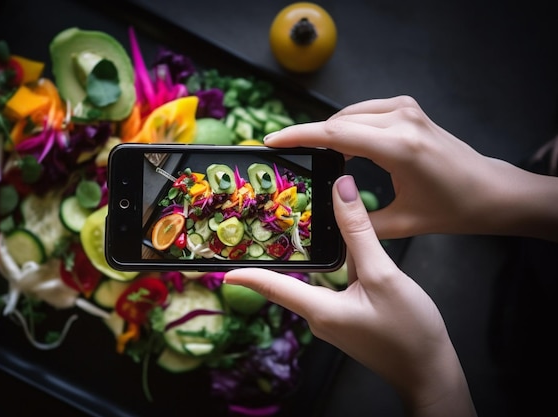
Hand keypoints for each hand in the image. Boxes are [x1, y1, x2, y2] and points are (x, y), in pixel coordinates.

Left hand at [224, 175, 475, 416]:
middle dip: (284, 253)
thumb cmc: (409, 331)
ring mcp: (336, 319)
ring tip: (314, 222)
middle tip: (271, 222)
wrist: (431, 370)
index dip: (247, 275)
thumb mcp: (383, 274)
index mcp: (320, 309)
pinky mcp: (351, 318)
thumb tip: (341, 192)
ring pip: (321, 279)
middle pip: (295, 278)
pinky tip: (354, 246)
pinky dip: (341, 265)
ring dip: (318, 254)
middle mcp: (321, 316)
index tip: (223, 268)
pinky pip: (337, 286)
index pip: (273, 287)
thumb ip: (360, 232)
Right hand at [263, 95, 557, 240]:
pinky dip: (347, 127)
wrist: (490, 190)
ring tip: (315, 158)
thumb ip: (358, 222)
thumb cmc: (452, 209)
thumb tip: (326, 217)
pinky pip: (363, 111)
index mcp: (399, 147)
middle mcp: (401, 119)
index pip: (335, 133)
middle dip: (310, 138)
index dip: (298, 136)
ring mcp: (406, 109)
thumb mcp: (402, 223)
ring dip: (329, 133)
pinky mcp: (407, 108)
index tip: (271, 141)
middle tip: (289, 157)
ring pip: (348, 114)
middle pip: (338, 122)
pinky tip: (342, 148)